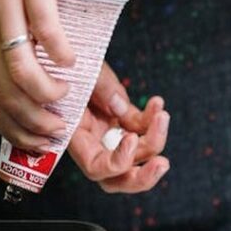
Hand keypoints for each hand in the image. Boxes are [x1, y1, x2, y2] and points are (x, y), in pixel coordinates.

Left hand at [0, 0, 85, 152]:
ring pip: (17, 63)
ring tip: (67, 91)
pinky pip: (43, 27)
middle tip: (60, 124)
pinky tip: (72, 61)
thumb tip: (52, 134)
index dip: (14, 127)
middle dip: (34, 115)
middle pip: (3, 85)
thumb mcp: (40, 43)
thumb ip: (40, 81)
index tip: (42, 142)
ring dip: (47, 89)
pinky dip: (61, 52)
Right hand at [69, 63, 170, 193]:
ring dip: (155, 141)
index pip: (96, 167)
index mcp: (75, 136)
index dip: (117, 161)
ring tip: (162, 116)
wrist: (70, 51)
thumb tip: (121, 108)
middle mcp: (93, 141)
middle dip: (142, 178)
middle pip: (117, 178)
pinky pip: (142, 129)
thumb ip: (100, 87)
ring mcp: (109, 132)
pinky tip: (157, 103)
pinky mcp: (123, 120)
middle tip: (162, 164)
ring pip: (136, 158)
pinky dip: (153, 119)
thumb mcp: (81, 69)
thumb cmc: (68, 61)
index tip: (131, 139)